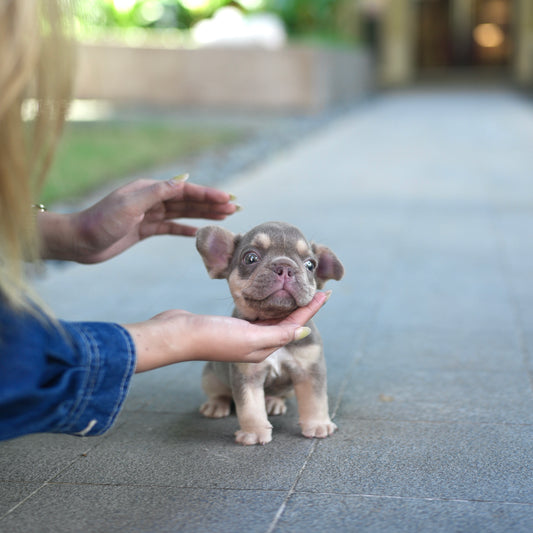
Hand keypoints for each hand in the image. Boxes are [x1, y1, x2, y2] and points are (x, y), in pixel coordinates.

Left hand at [38, 177, 237, 262]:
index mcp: (149, 189)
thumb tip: (183, 180)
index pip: (185, 190)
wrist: (79, 242)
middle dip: (211, 203)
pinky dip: (186, 230)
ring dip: (203, 214)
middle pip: (188, 201)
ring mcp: (149, 215)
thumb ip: (157, 192)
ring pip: (183, 214)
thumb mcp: (130, 204)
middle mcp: (151, 199)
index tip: (227, 198)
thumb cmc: (101, 221)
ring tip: (225, 216)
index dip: (207, 193)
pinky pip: (171, 228)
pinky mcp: (145, 230)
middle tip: (235, 207)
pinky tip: (199, 232)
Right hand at [127, 291, 329, 372]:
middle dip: (302, 307)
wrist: (177, 334)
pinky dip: (267, 306)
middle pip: (286, 323)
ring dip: (286, 306)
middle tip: (316, 290)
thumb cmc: (211, 337)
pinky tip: (268, 299)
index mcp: (263, 347)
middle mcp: (255, 342)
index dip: (311, 309)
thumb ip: (276, 335)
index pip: (294, 325)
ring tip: (298, 292)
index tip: (326, 294)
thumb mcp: (249, 337)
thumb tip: (303, 331)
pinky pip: (255, 315)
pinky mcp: (230, 326)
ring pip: (272, 319)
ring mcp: (242, 334)